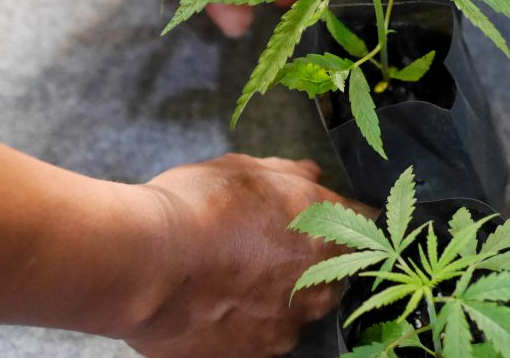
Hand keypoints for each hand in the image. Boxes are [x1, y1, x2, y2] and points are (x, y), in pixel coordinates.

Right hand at [122, 154, 367, 357]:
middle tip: (268, 244)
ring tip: (236, 275)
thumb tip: (311, 174)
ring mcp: (288, 325)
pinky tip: (220, 302)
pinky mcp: (256, 354)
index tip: (329, 217)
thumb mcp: (243, 169)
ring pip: (299, 308)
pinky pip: (265, 336)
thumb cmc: (196, 206)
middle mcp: (318, 282)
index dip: (346, 219)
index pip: (362, 223)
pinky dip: (250, 321)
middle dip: (312, 259)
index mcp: (325, 229)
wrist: (147, 264)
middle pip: (335, 271)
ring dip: (281, 293)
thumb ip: (288, 174)